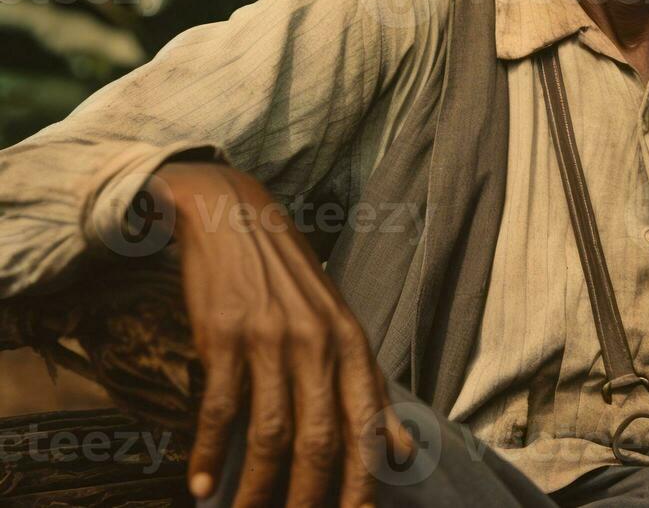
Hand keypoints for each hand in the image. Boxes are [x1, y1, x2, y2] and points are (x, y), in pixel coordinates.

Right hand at [155, 162, 410, 506]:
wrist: (234, 215)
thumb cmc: (292, 278)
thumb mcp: (341, 324)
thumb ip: (369, 388)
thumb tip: (401, 450)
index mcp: (352, 343)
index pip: (367, 425)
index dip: (363, 482)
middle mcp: (318, 343)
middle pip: (320, 439)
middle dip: (310, 497)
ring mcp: (271, 339)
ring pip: (269, 435)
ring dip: (255, 489)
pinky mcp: (225, 336)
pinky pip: (219, 409)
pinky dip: (208, 454)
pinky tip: (201, 486)